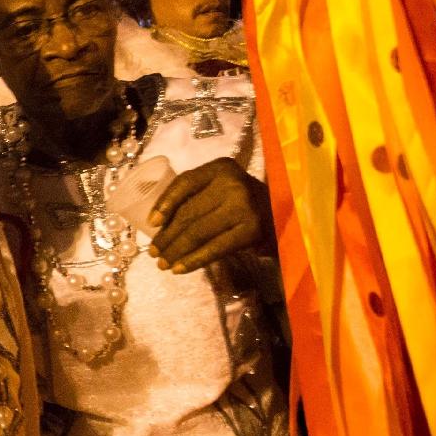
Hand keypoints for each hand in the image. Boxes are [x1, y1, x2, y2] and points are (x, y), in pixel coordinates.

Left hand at [146, 159, 271, 273]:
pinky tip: (179, 269)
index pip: (185, 183)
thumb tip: (158, 224)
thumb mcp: (221, 188)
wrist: (283, 216)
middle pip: (189, 211)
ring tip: (162, 263)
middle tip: (153, 252)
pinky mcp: (252, 230)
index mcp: (221, 167)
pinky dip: (194, 260)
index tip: (151, 224)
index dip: (164, 203)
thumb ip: (197, 195)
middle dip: (167, 235)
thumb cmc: (242, 203)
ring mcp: (244, 206)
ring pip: (198, 231)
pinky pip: (215, 248)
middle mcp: (232, 183)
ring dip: (176, 251)